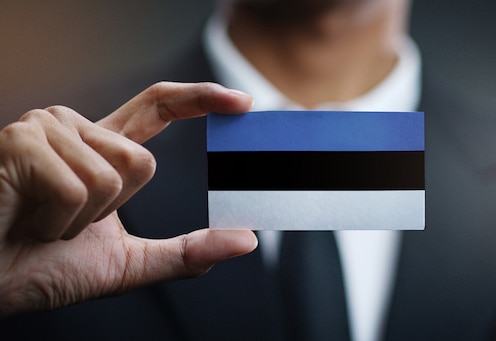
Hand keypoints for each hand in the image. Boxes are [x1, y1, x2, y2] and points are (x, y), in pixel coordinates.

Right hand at [0, 82, 256, 315]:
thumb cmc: (41, 267)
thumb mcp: (127, 263)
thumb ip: (185, 252)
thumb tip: (245, 241)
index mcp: (100, 149)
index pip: (158, 107)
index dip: (200, 98)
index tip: (241, 102)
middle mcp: (74, 128)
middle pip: (143, 161)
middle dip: (112, 211)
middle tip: (65, 223)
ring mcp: (45, 129)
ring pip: (114, 175)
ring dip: (82, 220)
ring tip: (41, 221)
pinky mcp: (21, 141)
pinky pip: (78, 187)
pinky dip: (58, 223)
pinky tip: (25, 220)